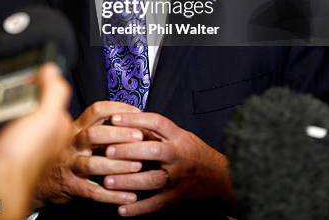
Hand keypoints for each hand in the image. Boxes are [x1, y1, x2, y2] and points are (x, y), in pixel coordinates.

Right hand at [0, 63, 72, 218]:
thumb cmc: (23, 159)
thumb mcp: (47, 118)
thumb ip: (54, 91)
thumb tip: (52, 69)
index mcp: (47, 123)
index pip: (38, 93)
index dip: (24, 83)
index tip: (12, 76)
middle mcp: (25, 130)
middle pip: (7, 99)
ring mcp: (2, 138)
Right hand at [35, 101, 143, 206]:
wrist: (40, 180)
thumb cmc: (66, 153)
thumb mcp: (76, 134)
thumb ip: (97, 127)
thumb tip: (130, 119)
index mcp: (76, 127)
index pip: (96, 110)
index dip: (117, 108)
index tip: (137, 112)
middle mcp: (71, 143)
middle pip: (94, 134)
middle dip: (119, 134)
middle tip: (140, 136)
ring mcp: (69, 165)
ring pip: (93, 164)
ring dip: (118, 165)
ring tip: (138, 166)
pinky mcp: (70, 186)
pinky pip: (92, 191)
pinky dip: (112, 195)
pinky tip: (129, 196)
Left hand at [102, 112, 233, 215]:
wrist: (221, 178)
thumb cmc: (194, 152)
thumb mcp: (181, 136)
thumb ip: (158, 133)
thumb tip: (129, 124)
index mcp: (178, 137)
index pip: (156, 123)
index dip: (135, 119)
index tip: (114, 118)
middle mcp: (178, 155)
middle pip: (153, 150)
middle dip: (129, 150)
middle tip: (107, 151)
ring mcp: (178, 178)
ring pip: (152, 179)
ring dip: (128, 181)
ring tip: (107, 181)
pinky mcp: (177, 197)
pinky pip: (156, 204)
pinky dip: (138, 209)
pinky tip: (121, 210)